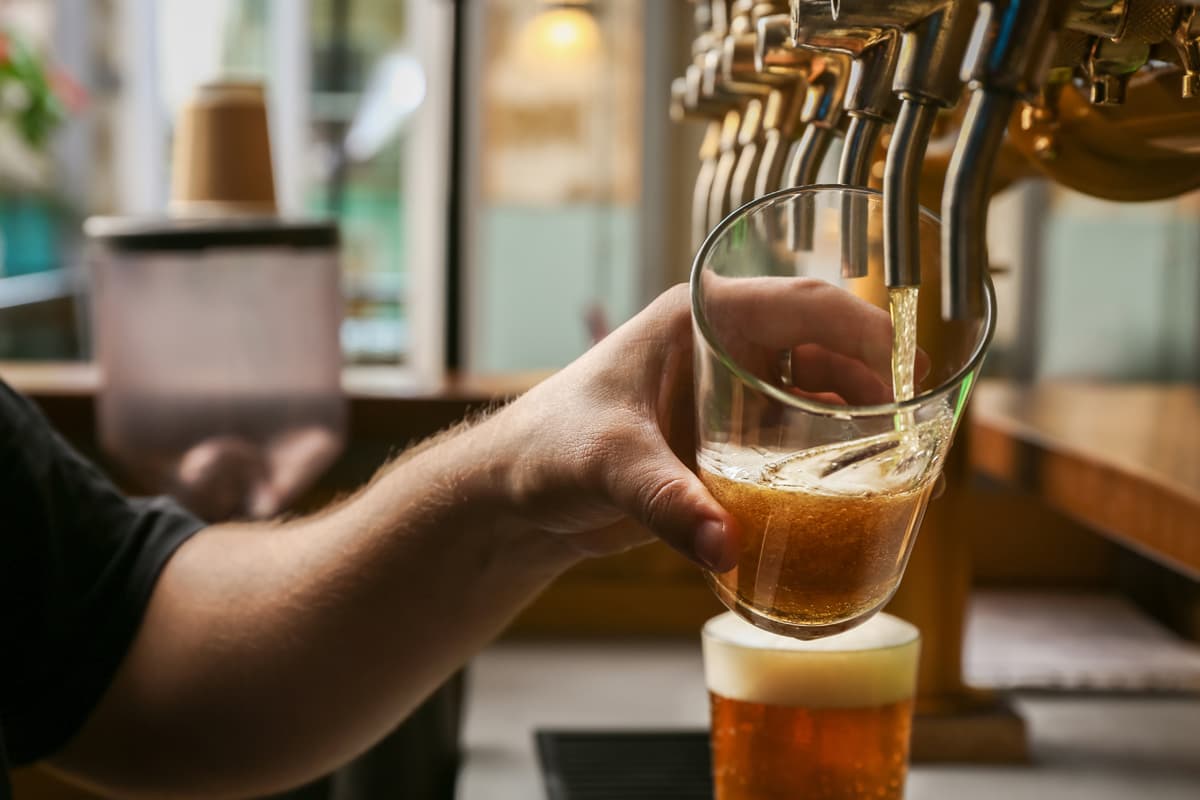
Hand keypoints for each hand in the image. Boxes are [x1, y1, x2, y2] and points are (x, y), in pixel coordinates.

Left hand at [485, 278, 906, 570]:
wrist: (516, 493)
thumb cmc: (547, 449)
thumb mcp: (606, 465)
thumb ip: (664, 502)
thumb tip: (725, 549)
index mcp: (695, 319)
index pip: (800, 304)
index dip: (863, 331)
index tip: (904, 377)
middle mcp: (717, 347)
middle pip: (821, 346)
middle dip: (870, 380)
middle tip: (908, 429)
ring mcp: (723, 393)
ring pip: (812, 389)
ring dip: (852, 416)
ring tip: (890, 458)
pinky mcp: (721, 437)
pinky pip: (790, 433)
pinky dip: (823, 450)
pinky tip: (845, 483)